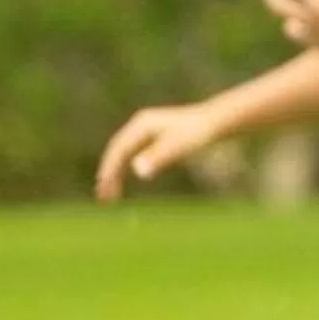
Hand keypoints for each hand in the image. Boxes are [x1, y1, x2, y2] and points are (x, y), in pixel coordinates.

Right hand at [95, 102, 219, 198]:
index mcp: (142, 125)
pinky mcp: (154, 137)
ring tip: (109, 195)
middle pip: (117, 150)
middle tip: (102, 197)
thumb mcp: (178, 147)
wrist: (216, 122)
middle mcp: (141, 125)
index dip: (110, 168)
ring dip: (115, 173)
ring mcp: (147, 130)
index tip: (104, 187)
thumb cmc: (198, 134)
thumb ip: (158, 157)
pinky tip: (123, 181)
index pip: (119, 148)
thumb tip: (137, 170)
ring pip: (124, 153)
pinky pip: (133, 153)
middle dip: (108, 173)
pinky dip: (125, 168)